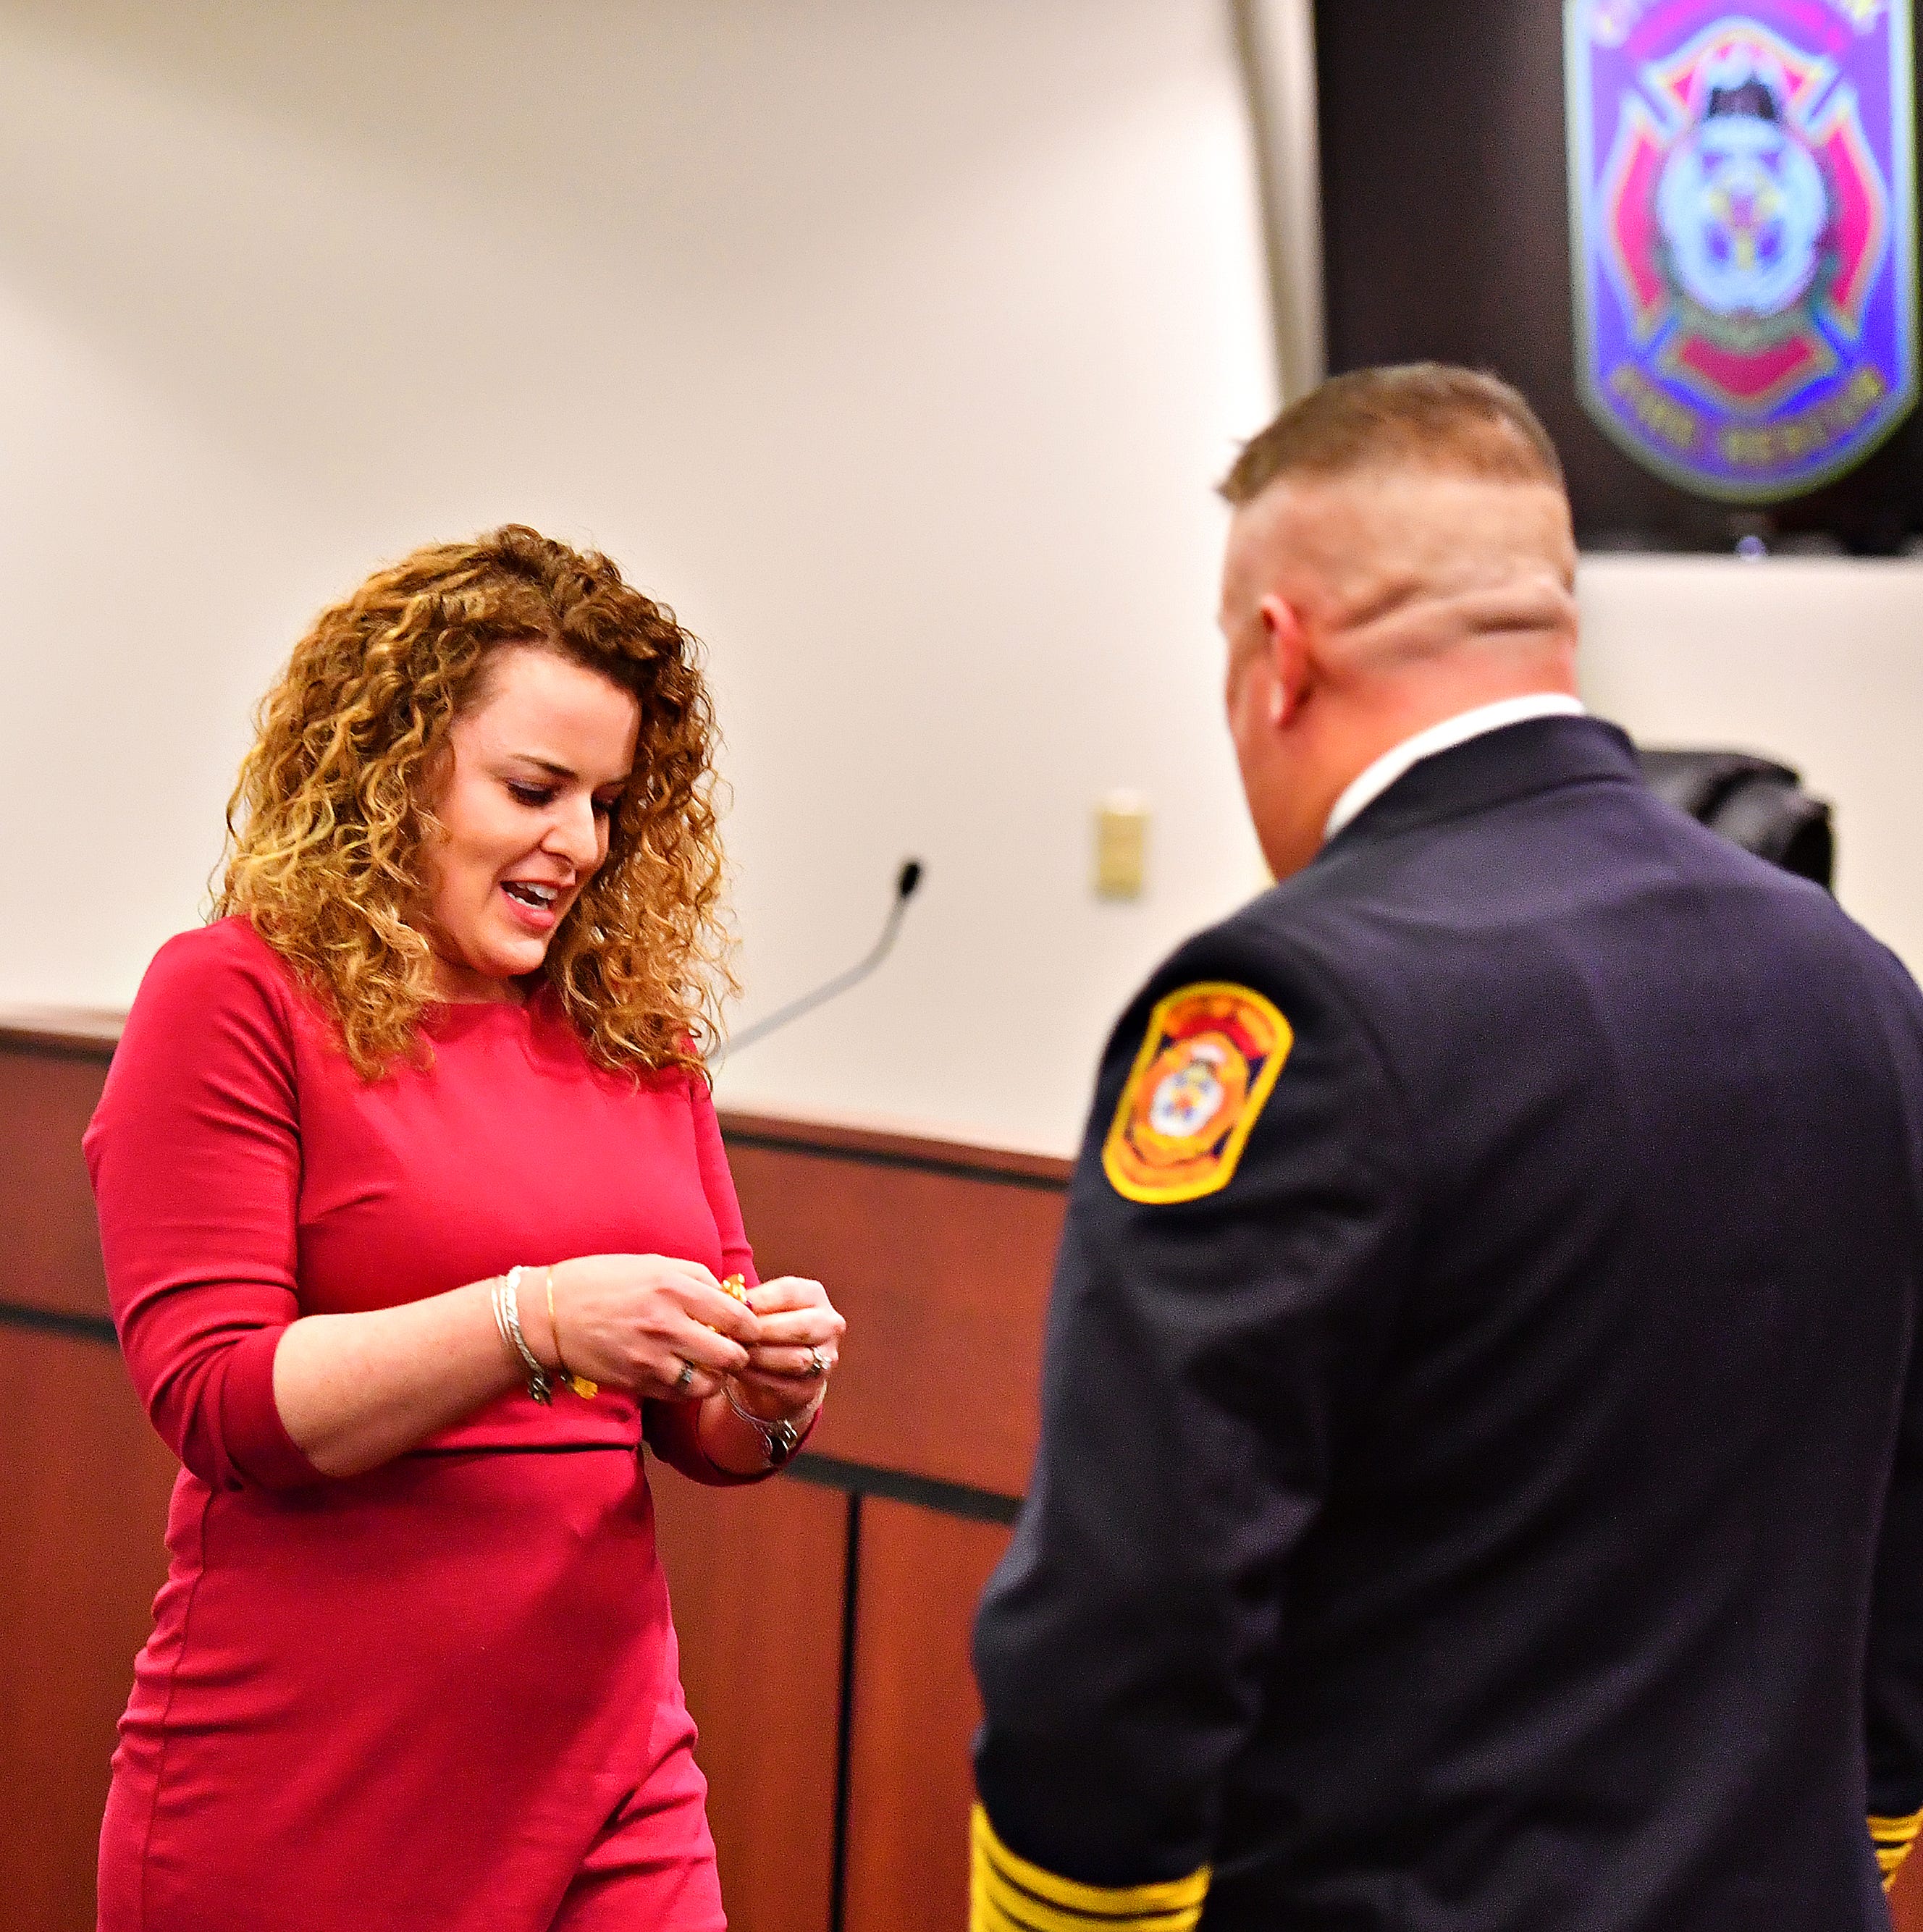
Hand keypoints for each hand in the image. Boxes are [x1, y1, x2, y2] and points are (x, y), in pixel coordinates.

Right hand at [539, 1255, 760, 1401]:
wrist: (549, 1314)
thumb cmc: (602, 1281)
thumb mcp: (652, 1263)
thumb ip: (696, 1278)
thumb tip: (729, 1296)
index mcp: (674, 1288)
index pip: (737, 1318)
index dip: (752, 1328)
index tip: (750, 1330)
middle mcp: (666, 1325)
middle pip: (730, 1356)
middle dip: (739, 1356)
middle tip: (735, 1351)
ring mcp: (651, 1358)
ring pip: (708, 1383)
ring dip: (716, 1377)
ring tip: (711, 1366)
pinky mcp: (637, 1382)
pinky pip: (679, 1395)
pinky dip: (689, 1388)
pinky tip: (684, 1374)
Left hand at [731, 1276, 844, 1422]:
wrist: (774, 1370)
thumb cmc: (764, 1330)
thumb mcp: (761, 1308)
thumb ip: (749, 1302)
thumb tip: (725, 1300)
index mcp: (815, 1296)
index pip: (790, 1292)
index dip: (760, 1299)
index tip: (732, 1305)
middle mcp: (829, 1325)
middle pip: (800, 1327)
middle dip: (762, 1331)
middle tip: (733, 1333)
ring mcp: (825, 1359)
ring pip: (796, 1359)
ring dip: (760, 1357)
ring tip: (734, 1353)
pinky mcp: (811, 1388)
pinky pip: (785, 1384)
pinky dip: (758, 1377)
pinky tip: (738, 1370)